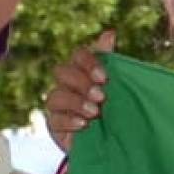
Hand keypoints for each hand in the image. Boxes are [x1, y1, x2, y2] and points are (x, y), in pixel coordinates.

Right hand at [45, 32, 114, 151]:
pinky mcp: (55, 124)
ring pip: (55, 96)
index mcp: (84, 69)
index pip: (78, 55)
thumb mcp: (118, 86)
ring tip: (94, 113)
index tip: (105, 77)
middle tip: (101, 96)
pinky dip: (70, 120)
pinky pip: (54, 119)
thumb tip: (109, 32)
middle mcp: (68, 83)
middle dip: (81, 83)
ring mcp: (59, 104)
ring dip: (75, 102)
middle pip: (63, 72)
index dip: (89, 63)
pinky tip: (84, 125)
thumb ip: (111, 61)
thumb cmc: (113, 108)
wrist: (111, 141)